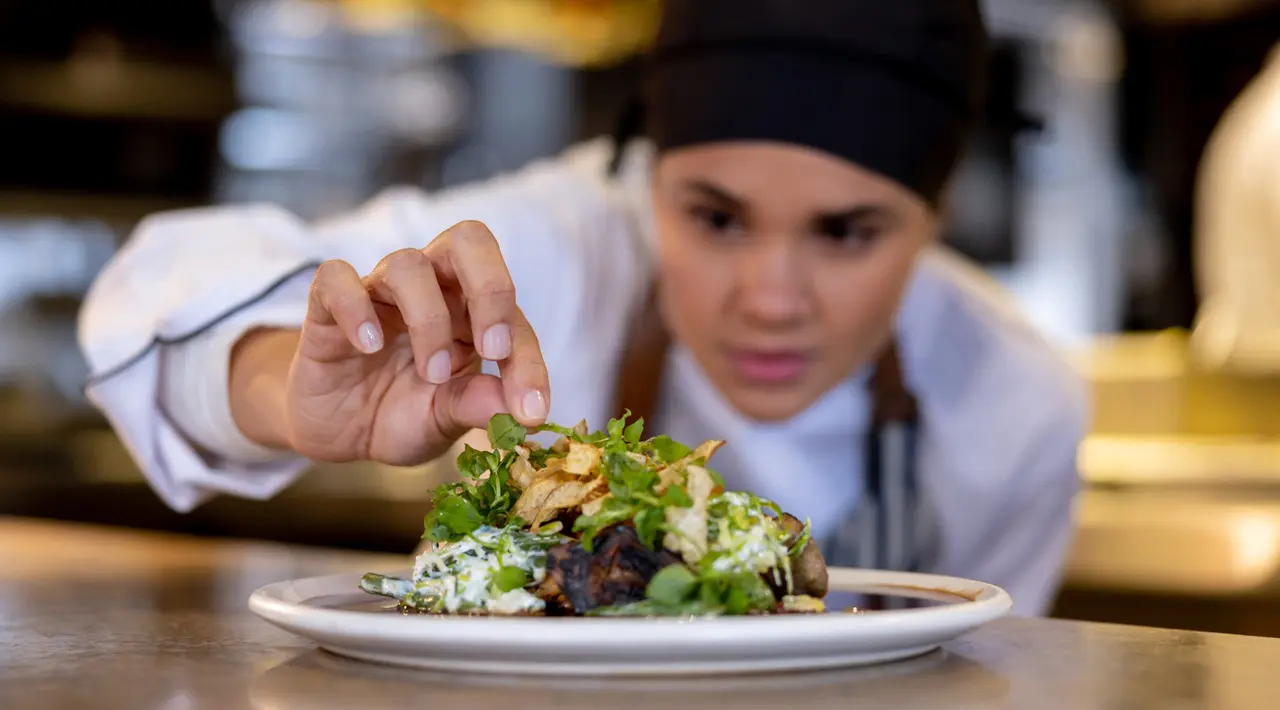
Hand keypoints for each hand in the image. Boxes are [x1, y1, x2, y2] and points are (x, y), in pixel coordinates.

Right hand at [236, 221, 549, 464]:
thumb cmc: (402, 413)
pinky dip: (355, 308)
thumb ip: (477, 406)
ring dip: (428, 319)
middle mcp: (432, 289)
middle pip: (468, 241)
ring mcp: (379, 293)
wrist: (338, 431)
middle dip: (491, 289)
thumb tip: (518, 412)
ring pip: (407, 264)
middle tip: (493, 350)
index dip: (527, 362)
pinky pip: (336, 280)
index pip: (512, 315)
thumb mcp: (443, 420)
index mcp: (471, 313)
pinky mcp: (327, 306)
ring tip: (432, 374)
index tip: (531, 410)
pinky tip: (370, 347)